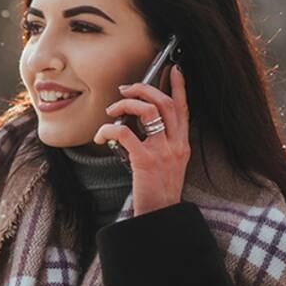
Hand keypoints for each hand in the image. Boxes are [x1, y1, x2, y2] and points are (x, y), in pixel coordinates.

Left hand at [93, 64, 189, 216]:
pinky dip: (109, 129)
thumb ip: (161, 143)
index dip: (180, 87)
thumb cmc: (158, 190)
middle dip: (144, 89)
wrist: (160, 216)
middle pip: (165, 103)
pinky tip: (101, 135)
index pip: (184, 109)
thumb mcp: (168, 163)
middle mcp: (176, 145)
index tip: (174, 69)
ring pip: (148, 112)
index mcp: (182, 144)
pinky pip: (125, 133)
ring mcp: (162, 152)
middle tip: (126, 90)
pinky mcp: (145, 161)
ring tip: (112, 111)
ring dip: (126, 105)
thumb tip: (138, 123)